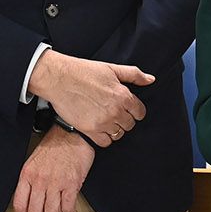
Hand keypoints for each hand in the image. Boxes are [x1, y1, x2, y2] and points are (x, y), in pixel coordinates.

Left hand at [12, 127, 93, 211]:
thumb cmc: (54, 147)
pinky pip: (67, 207)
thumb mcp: (33, 162)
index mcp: (26, 175)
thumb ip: (30, 181)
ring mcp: (55, 183)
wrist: (72, 133)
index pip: (19, 205)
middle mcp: (39, 181)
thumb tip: (31, 202)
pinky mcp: (71, 183)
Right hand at [28, 50, 151, 146]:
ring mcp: (103, 122)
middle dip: (124, 119)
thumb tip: (150, 80)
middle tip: (114, 113)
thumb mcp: (112, 69)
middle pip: (130, 124)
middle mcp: (116, 111)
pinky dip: (104, 138)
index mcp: (124, 96)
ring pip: (118, 134)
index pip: (140, 112)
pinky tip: (99, 128)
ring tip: (106, 120)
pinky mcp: (89, 130)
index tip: (128, 109)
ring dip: (114, 128)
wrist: (59, 78)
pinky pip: (105, 142)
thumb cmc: (84, 72)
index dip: (135, 111)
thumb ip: (134, 75)